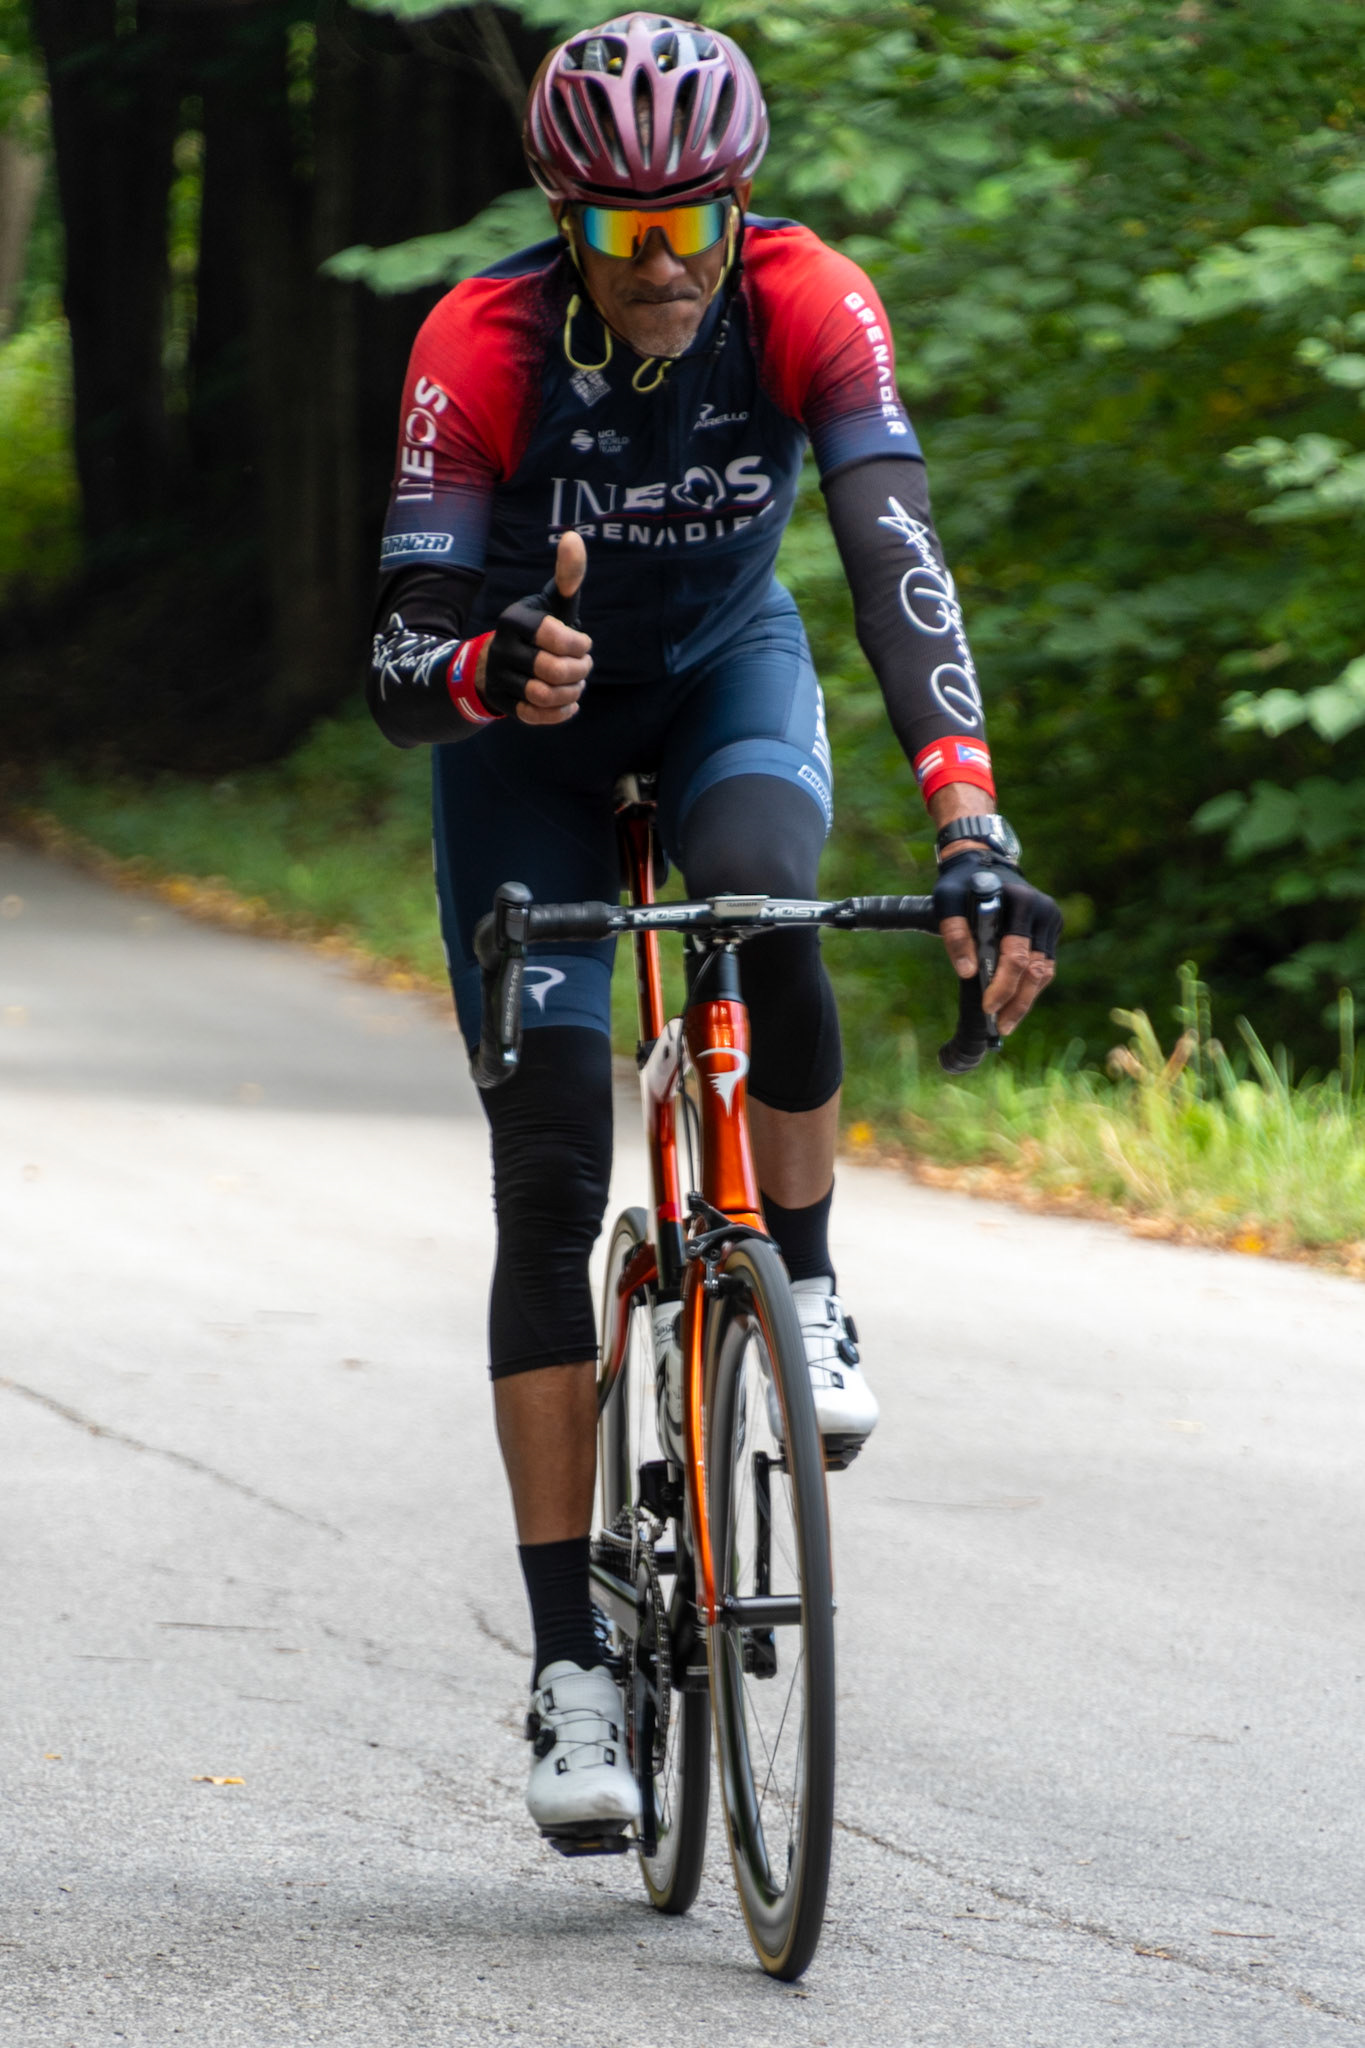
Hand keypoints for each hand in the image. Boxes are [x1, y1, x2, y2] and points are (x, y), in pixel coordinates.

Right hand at [478, 531, 592, 724]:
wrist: (495, 662)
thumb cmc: (537, 629)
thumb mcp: (551, 602)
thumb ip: (568, 576)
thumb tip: (573, 536)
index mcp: (514, 620)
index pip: (556, 636)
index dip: (579, 644)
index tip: (583, 643)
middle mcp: (502, 648)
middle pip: (553, 670)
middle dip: (579, 671)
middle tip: (584, 667)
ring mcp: (499, 678)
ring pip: (544, 695)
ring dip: (571, 693)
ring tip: (576, 685)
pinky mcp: (503, 703)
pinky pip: (535, 716)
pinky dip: (559, 713)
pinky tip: (569, 705)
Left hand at [932, 852, 1061, 1033]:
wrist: (982, 863)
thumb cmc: (960, 885)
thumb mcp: (946, 902)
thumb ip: (954, 934)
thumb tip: (966, 973)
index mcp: (1021, 902)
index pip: (1016, 954)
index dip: (1003, 985)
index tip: (987, 1006)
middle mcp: (1043, 910)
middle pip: (1036, 968)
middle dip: (1018, 1001)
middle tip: (1001, 1026)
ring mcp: (1051, 920)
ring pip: (1044, 970)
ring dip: (1026, 999)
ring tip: (1007, 1022)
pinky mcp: (1051, 929)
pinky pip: (1044, 965)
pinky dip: (1029, 986)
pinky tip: (1014, 1003)